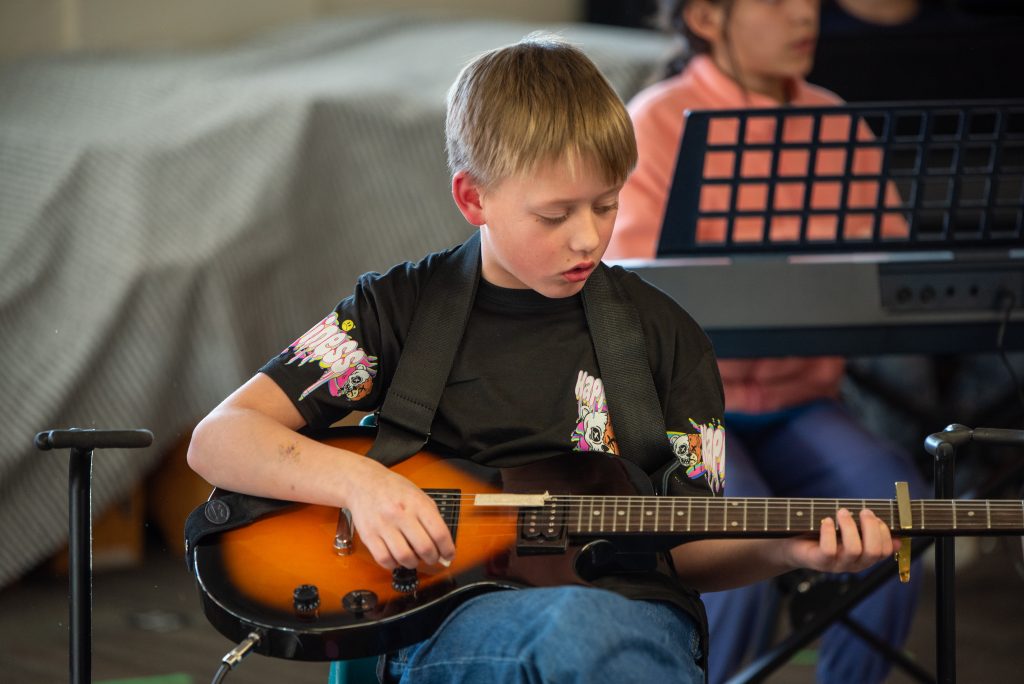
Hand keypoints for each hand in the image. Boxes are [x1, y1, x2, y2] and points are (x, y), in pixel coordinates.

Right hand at [344, 459, 455, 570]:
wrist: (363, 483)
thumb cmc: (394, 490)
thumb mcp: (419, 495)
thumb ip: (433, 519)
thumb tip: (444, 546)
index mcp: (417, 503)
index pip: (439, 533)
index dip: (448, 549)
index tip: (449, 555)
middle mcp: (400, 514)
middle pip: (424, 548)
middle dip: (432, 558)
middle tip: (432, 558)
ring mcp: (383, 525)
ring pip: (404, 557)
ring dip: (414, 563)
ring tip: (414, 558)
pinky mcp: (368, 535)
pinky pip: (384, 559)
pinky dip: (394, 564)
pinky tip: (397, 558)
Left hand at [782, 508, 897, 573]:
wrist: (792, 545)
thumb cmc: (822, 534)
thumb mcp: (848, 532)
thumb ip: (869, 533)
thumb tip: (897, 538)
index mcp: (863, 558)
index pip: (884, 551)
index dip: (884, 533)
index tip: (876, 517)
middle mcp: (853, 564)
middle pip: (873, 551)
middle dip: (871, 527)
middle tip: (863, 511)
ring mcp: (836, 565)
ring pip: (854, 550)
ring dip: (850, 526)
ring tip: (842, 512)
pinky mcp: (819, 562)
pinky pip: (829, 550)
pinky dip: (829, 532)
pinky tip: (826, 521)